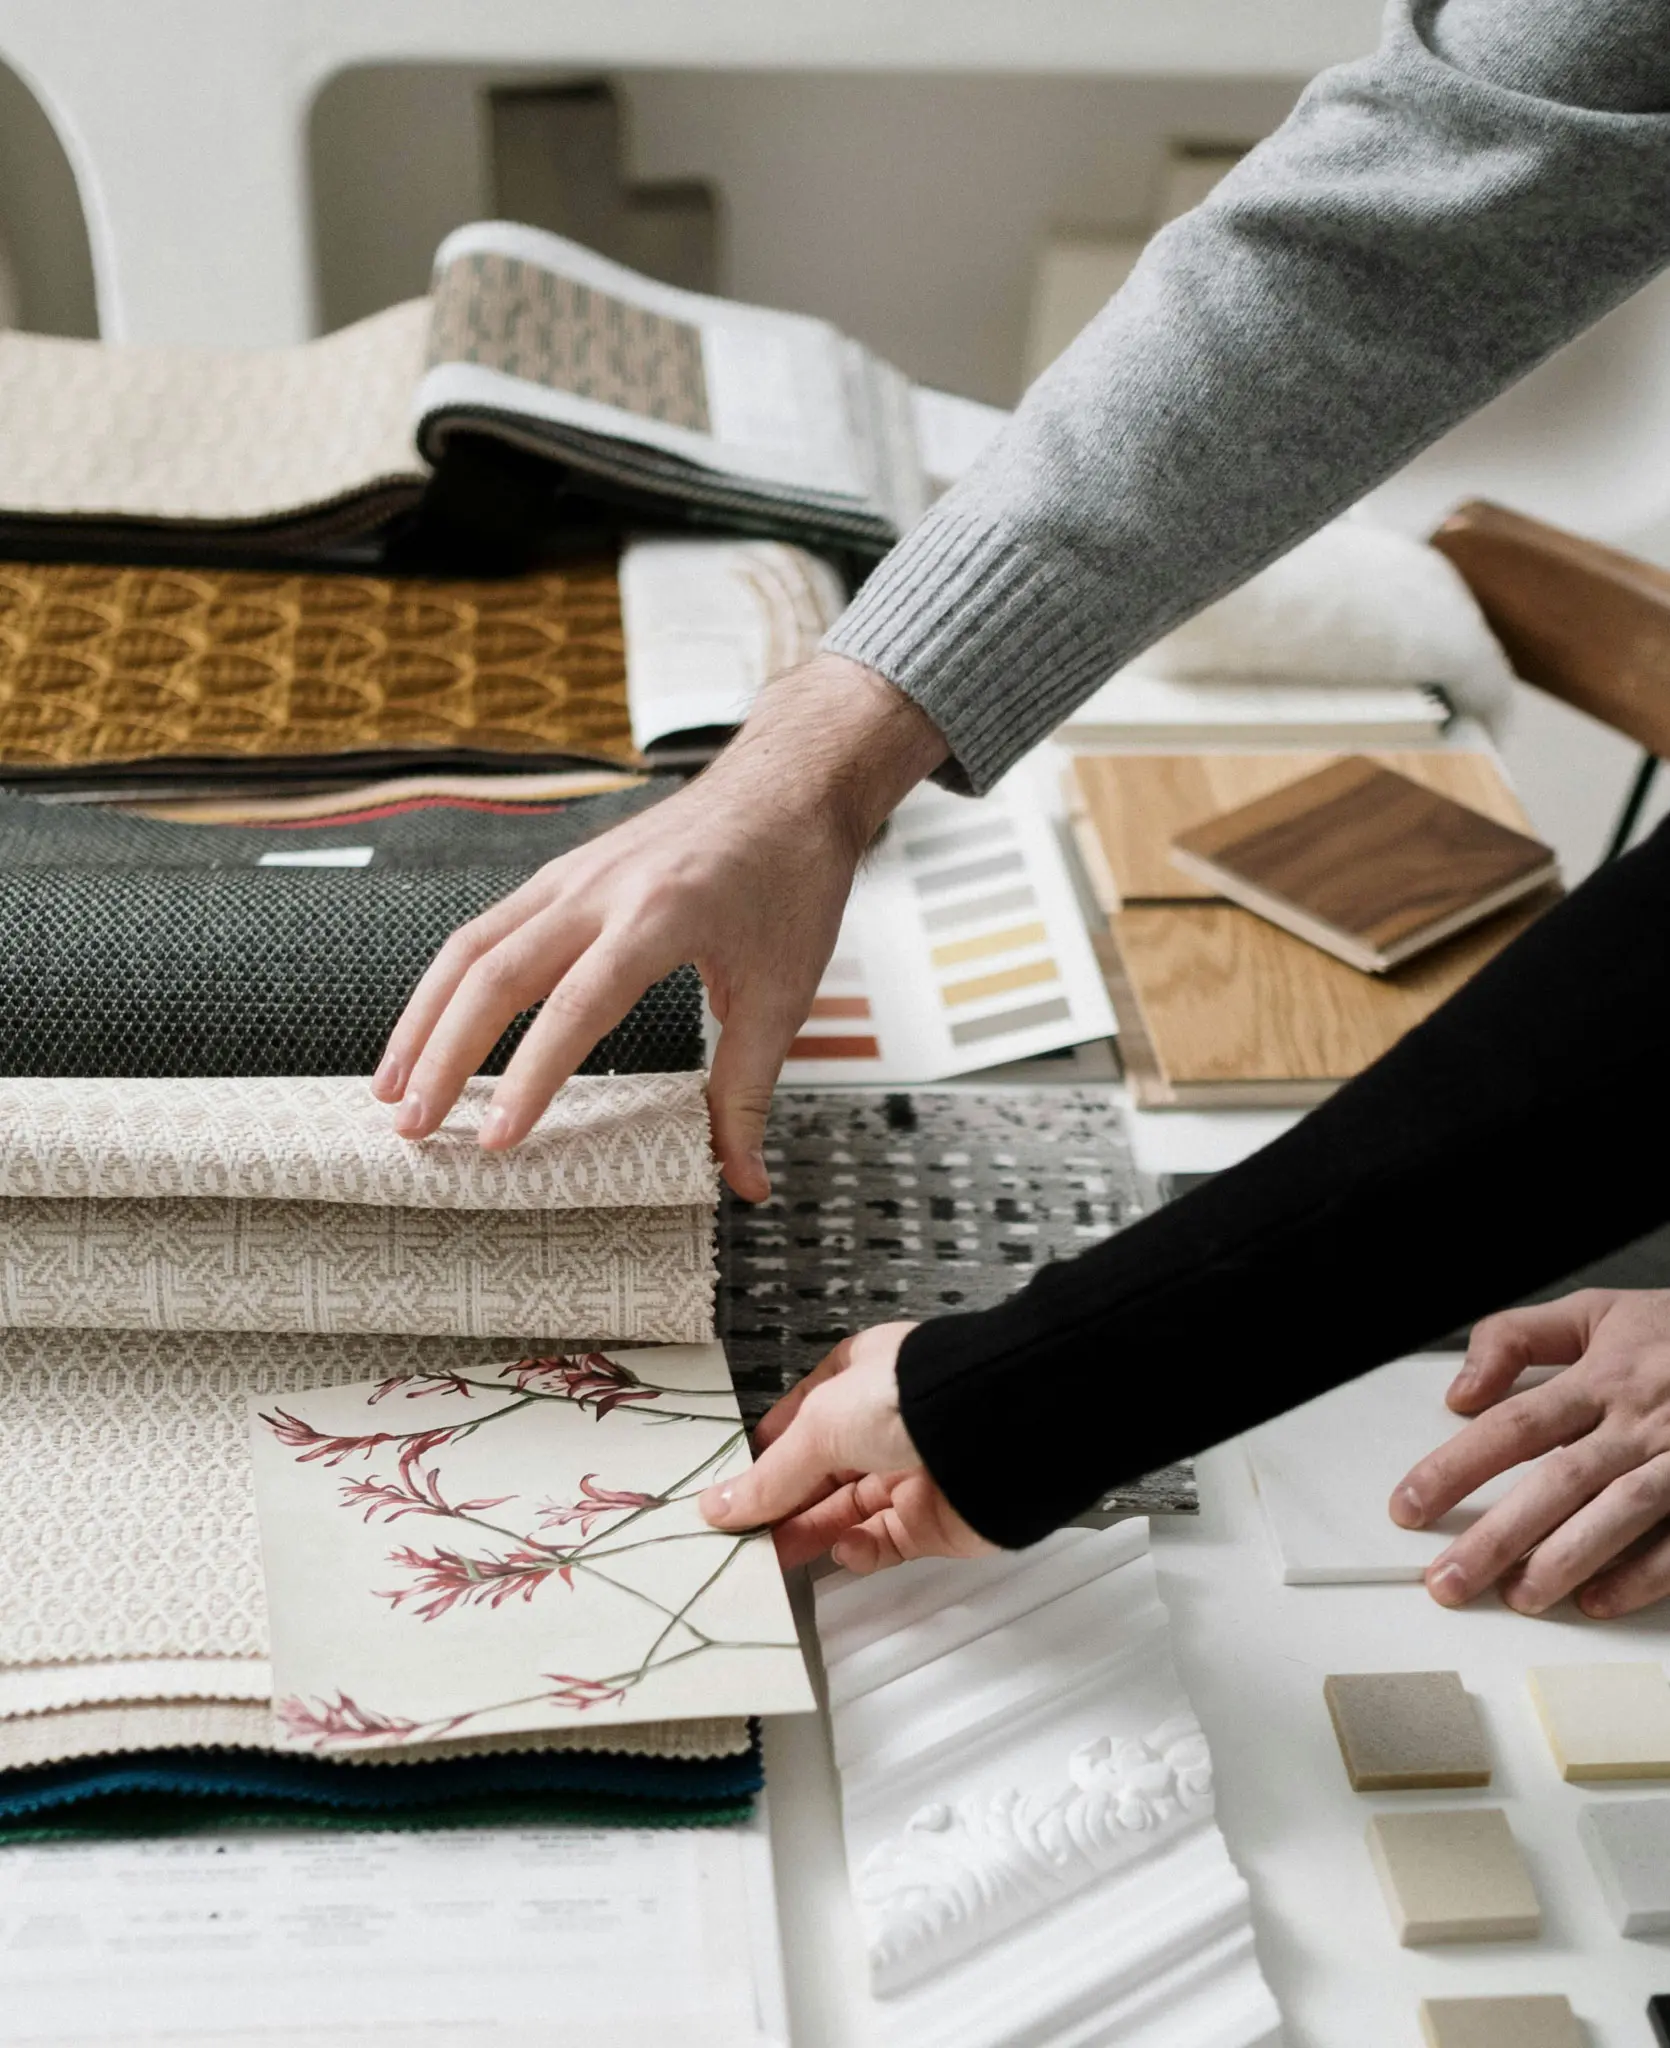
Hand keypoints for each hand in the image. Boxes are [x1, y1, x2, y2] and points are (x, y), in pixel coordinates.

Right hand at [371, 655, 946, 1198]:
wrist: (786, 785)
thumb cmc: (791, 881)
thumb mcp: (785, 991)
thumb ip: (750, 1090)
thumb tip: (745, 1184)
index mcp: (660, 915)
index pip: (578, 1005)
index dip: (532, 1076)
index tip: (498, 1139)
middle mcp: (600, 889)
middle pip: (496, 975)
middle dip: (445, 1057)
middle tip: (414, 1129)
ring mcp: (571, 875)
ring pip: (472, 948)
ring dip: (424, 1022)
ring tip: (392, 1092)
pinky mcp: (560, 874)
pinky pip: (486, 930)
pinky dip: (446, 987)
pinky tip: (428, 1034)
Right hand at [699, 1322, 996, 1572]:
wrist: (995, 1432)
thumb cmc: (906, 1399)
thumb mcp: (820, 1426)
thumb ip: (771, 1475)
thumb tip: (718, 1507)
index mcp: (858, 1377)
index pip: (803, 1416)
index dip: (768, 1450)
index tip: (732, 1485)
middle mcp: (884, 1422)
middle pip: (820, 1470)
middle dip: (782, 1502)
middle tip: (740, 1536)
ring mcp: (909, 1471)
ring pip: (845, 1511)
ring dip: (809, 1533)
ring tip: (772, 1556)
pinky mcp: (932, 1519)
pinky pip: (884, 1542)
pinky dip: (860, 1551)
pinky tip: (844, 1549)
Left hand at [1390, 1289, 1669, 1617]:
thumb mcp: (1597, 1312)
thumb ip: (1517, 1338)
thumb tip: (1459, 1390)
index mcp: (1602, 1378)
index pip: (1513, 1426)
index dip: (1455, 1467)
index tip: (1408, 1506)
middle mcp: (1640, 1422)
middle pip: (1557, 1481)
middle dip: (1497, 1535)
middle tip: (1447, 1578)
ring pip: (1618, 1514)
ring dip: (1564, 1561)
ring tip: (1516, 1597)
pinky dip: (1641, 1575)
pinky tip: (1597, 1601)